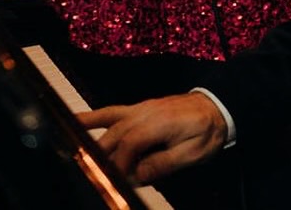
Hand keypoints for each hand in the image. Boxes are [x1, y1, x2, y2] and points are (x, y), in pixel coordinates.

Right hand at [78, 93, 227, 185]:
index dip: (119, 165)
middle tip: (92, 178)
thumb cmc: (206, 132)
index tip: (115, 184)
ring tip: (75, 157)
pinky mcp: (137, 109)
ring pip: (109, 124)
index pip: (130, 144)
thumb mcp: (193, 153)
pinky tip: (75, 122)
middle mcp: (145, 112)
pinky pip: (111, 112)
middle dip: (102, 158)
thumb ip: (164, 163)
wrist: (215, 107)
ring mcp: (140, 108)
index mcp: (160, 123)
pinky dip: (92, 117)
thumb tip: (137, 175)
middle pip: (115, 135)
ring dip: (93, 142)